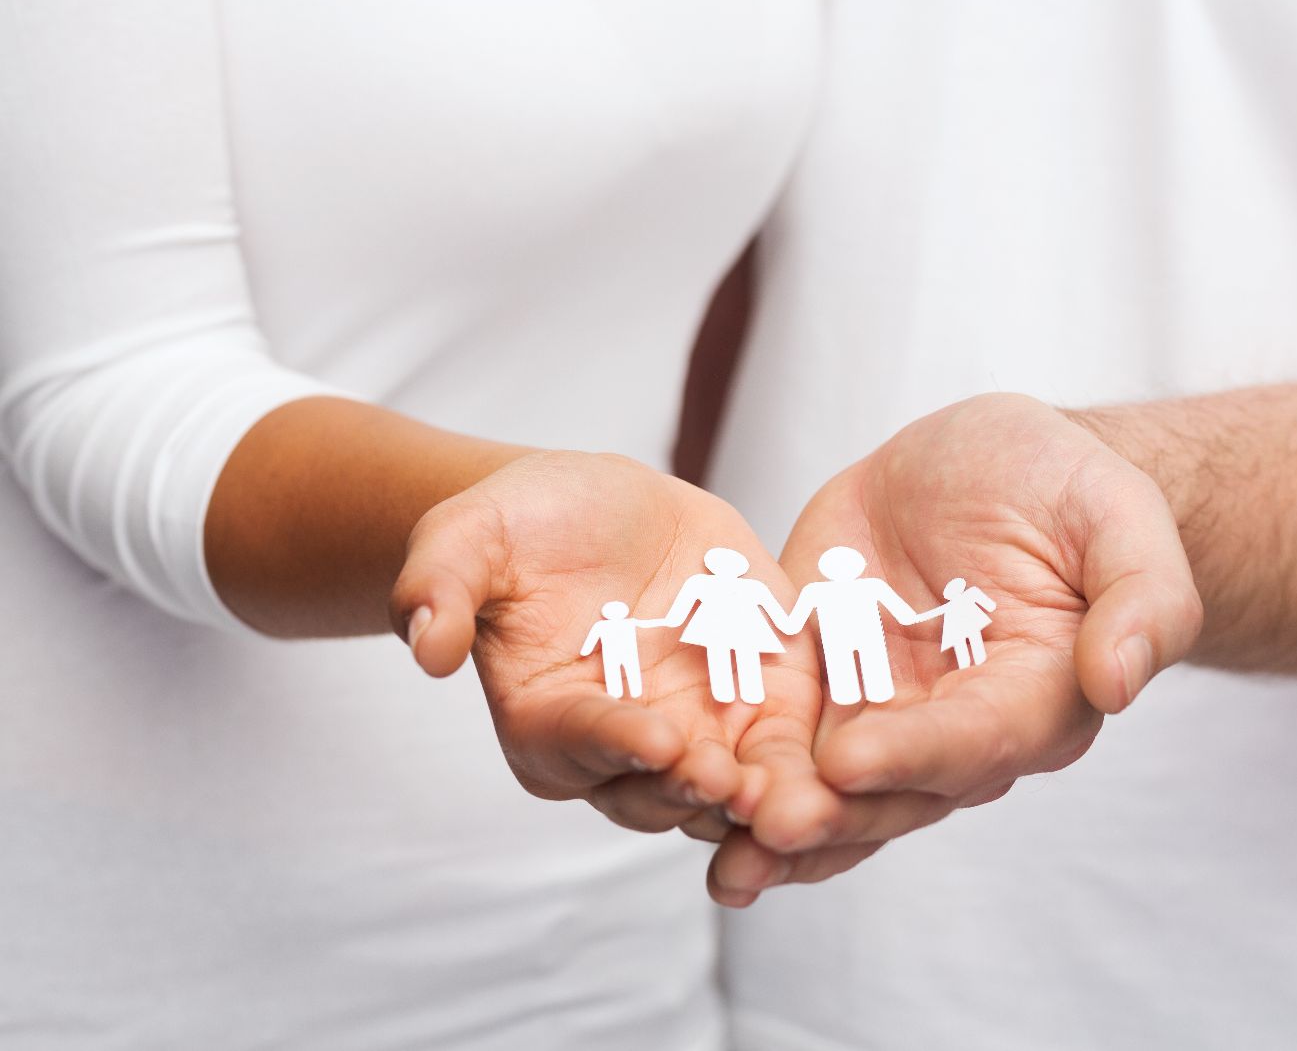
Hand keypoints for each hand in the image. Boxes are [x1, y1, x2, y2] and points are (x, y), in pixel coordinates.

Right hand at [390, 451, 823, 835]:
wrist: (594, 510)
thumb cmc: (520, 526)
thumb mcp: (469, 536)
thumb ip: (442, 586)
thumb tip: (424, 645)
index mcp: (551, 722)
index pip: (584, 741)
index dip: (619, 740)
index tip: (658, 736)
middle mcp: (627, 748)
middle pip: (665, 789)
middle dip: (702, 790)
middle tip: (740, 787)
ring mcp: (701, 729)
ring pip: (739, 784)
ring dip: (771, 799)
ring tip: (804, 801)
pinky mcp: (763, 698)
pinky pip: (796, 738)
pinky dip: (822, 758)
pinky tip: (859, 757)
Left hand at [708, 393, 1201, 902]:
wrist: (995, 468)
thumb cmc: (1070, 488)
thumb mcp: (1119, 519)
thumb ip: (1142, 599)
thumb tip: (1119, 682)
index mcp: (1035, 697)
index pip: (977, 740)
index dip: (917, 753)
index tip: (851, 760)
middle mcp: (958, 728)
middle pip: (896, 789)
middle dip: (832, 812)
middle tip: (764, 827)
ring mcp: (886, 712)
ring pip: (833, 787)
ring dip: (777, 822)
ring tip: (717, 850)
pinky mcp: (824, 683)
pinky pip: (781, 738)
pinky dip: (740, 770)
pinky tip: (682, 799)